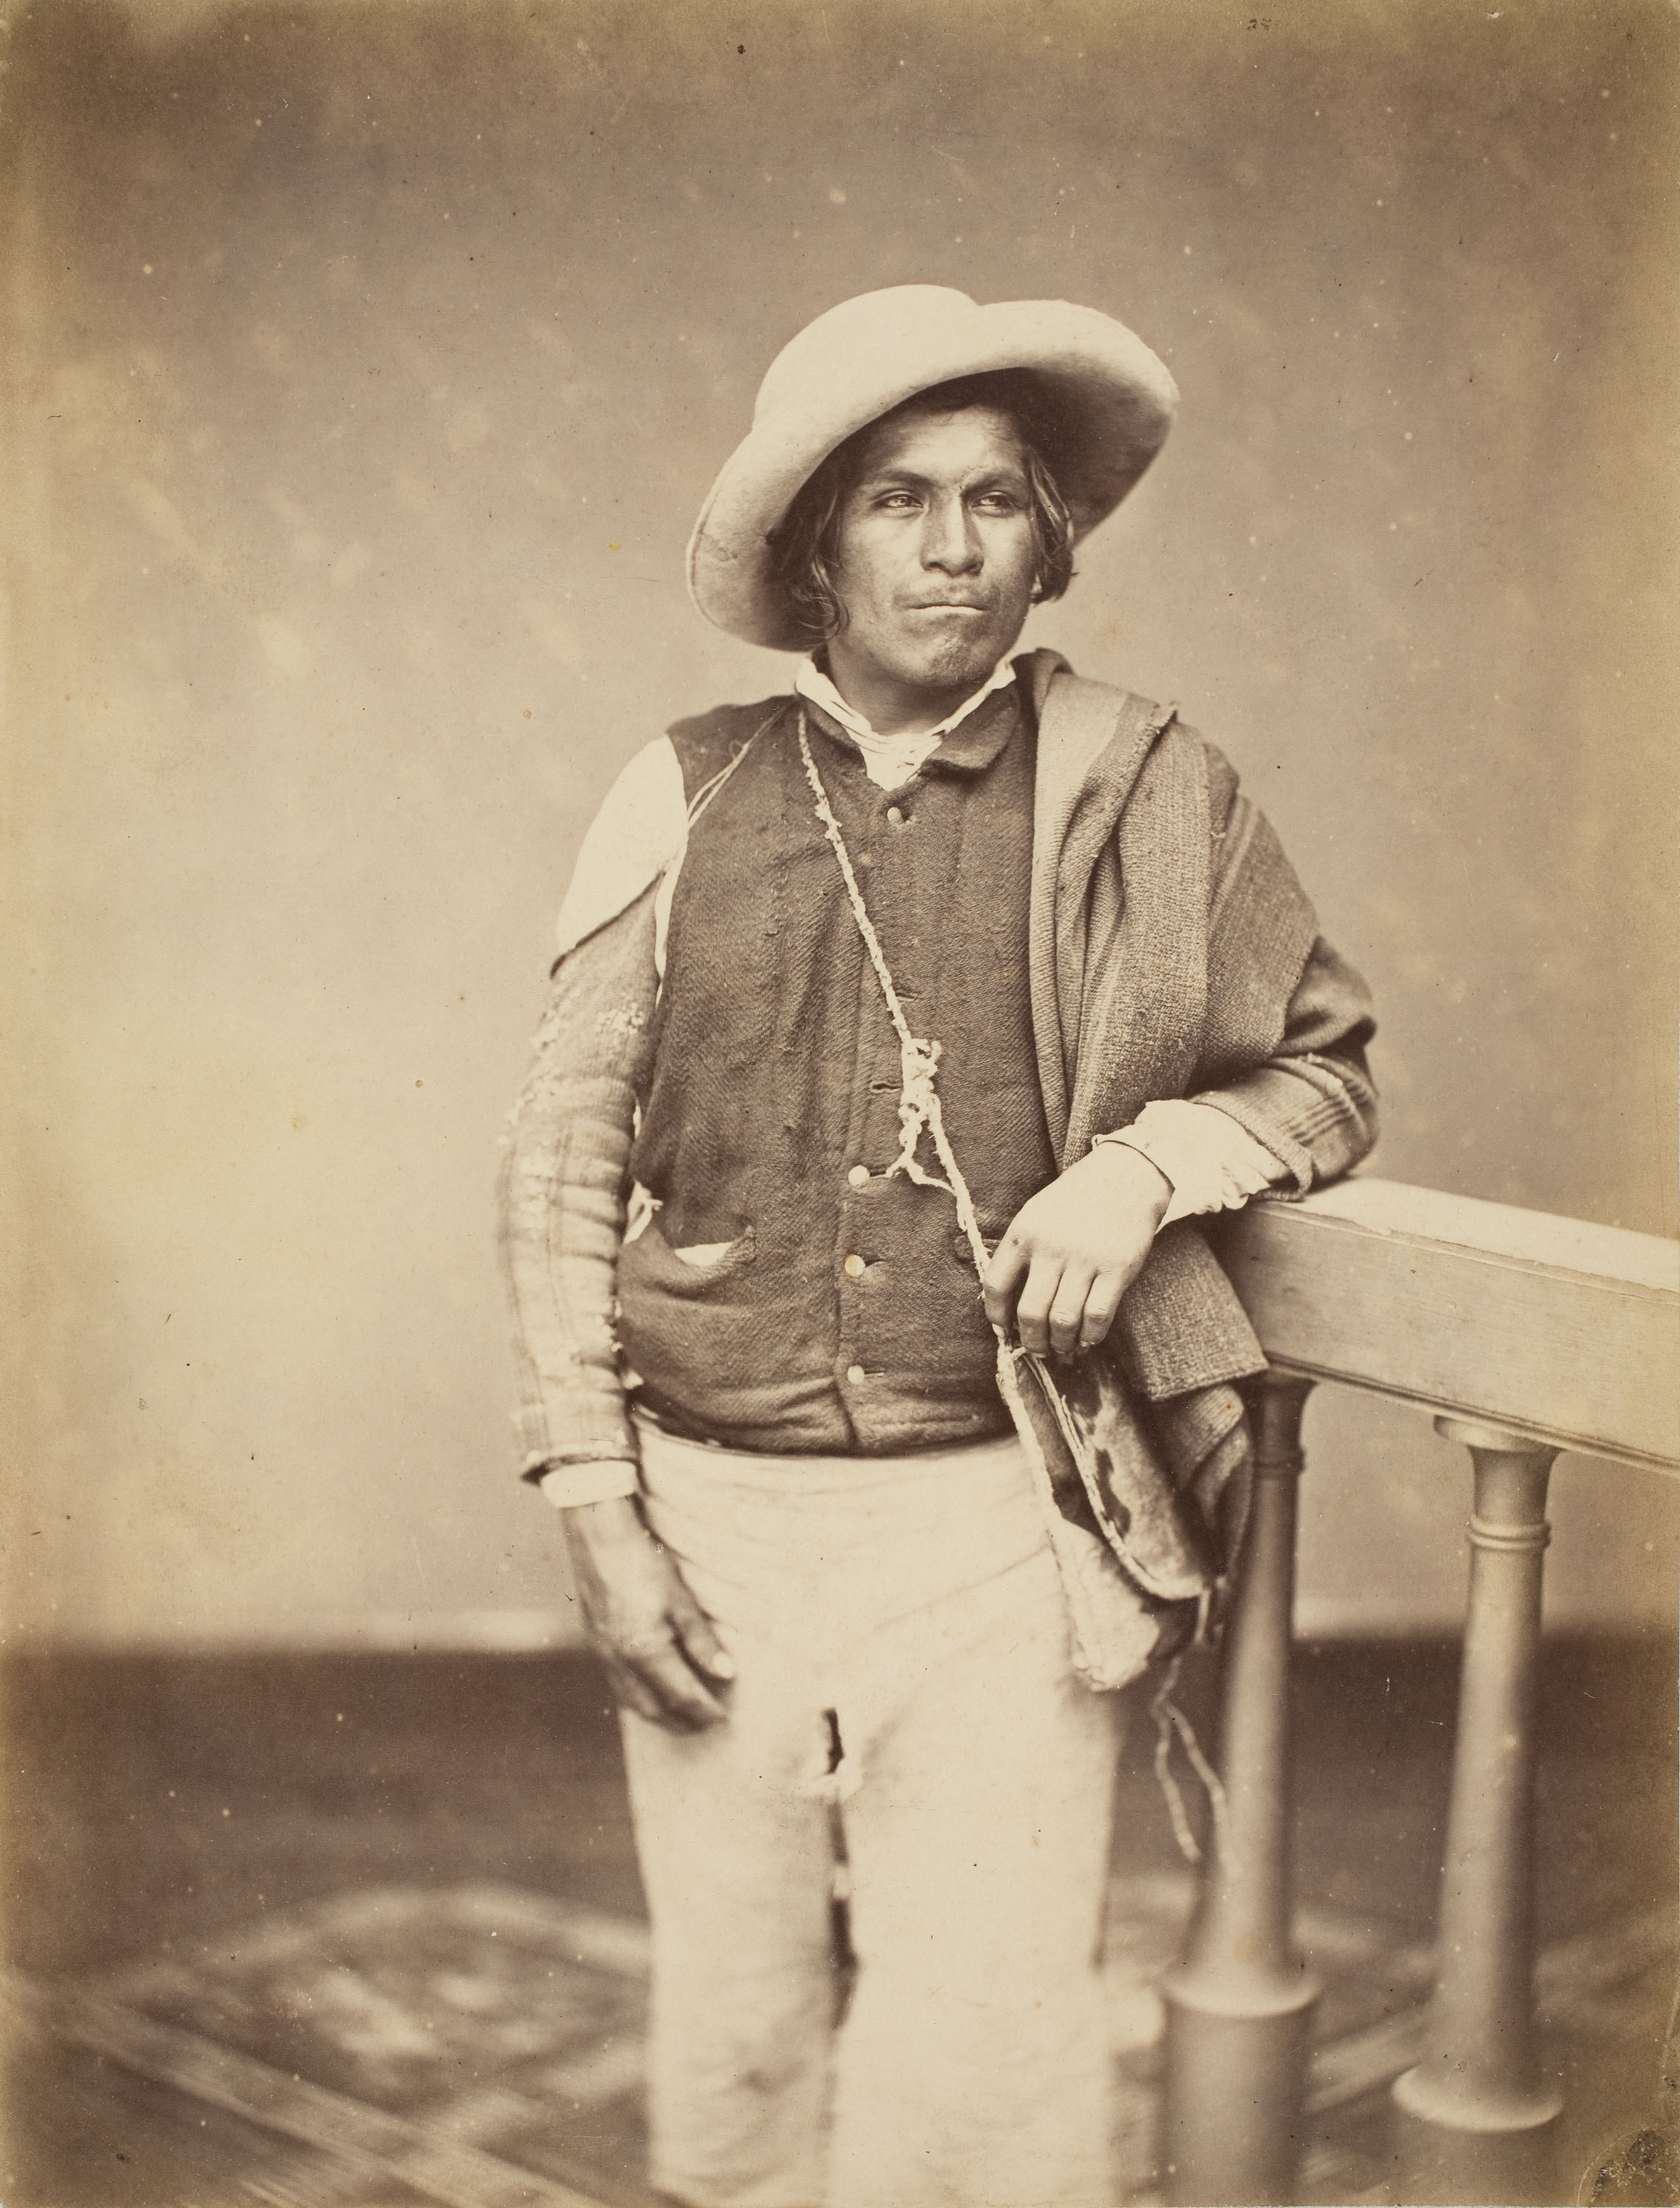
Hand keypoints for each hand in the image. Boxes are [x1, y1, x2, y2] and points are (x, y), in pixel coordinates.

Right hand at [561, 1495, 733, 1731]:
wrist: (598, 1537)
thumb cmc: (643, 1562)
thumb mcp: (680, 1599)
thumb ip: (702, 1641)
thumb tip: (726, 1672)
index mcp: (644, 1651)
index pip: (681, 1696)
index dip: (704, 1710)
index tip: (724, 1717)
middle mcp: (620, 1661)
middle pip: (655, 1709)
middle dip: (683, 1722)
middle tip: (708, 1724)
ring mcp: (603, 1656)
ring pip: (633, 1703)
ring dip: (660, 1716)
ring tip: (684, 1718)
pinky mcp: (595, 1645)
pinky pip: (618, 1688)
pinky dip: (639, 1700)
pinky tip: (652, 1694)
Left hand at [983, 1143, 1171, 1357]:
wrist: (1125, 1176)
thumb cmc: (1076, 1200)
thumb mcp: (1036, 1214)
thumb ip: (1021, 1252)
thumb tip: (1007, 1303)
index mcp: (1023, 1232)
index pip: (996, 1285)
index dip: (996, 1315)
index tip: (1004, 1330)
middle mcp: (1050, 1247)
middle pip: (1030, 1312)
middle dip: (1032, 1341)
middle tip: (1038, 1350)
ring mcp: (1085, 1258)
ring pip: (1063, 1320)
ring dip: (1061, 1343)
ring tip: (1063, 1349)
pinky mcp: (1117, 1268)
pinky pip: (1098, 1315)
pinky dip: (1090, 1336)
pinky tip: (1087, 1339)